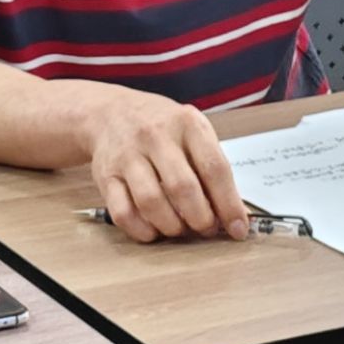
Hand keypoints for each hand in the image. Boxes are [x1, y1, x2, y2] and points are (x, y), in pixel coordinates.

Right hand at [84, 92, 248, 242]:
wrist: (112, 112)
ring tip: (181, 229)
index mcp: (188, 124)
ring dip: (171, 225)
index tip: (238, 227)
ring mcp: (128, 156)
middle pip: (183, 188)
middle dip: (200, 218)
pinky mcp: (105, 176)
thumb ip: (211, 165)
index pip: (214, 168)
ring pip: (151, 201)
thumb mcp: (193, 130)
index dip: (229, 203)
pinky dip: (141, 229)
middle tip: (207, 229)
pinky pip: (122, 211)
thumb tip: (232, 210)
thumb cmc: (163, 126)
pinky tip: (153, 231)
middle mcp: (157, 137)